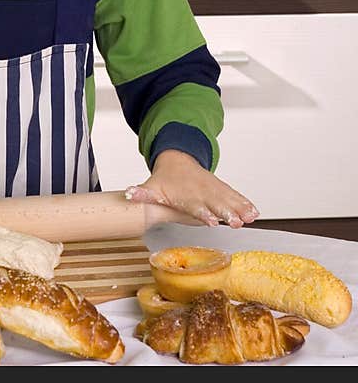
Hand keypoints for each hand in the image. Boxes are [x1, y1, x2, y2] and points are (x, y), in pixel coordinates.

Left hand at [124, 150, 258, 227]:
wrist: (177, 160)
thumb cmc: (165, 180)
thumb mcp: (151, 187)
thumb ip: (141, 193)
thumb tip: (127, 194)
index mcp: (185, 195)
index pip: (194, 206)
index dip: (202, 213)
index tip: (210, 221)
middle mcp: (201, 192)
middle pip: (216, 204)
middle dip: (227, 213)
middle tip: (237, 222)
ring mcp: (213, 190)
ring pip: (228, 200)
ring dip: (240, 209)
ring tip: (251, 218)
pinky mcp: (221, 189)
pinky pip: (235, 196)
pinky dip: (245, 203)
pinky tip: (255, 212)